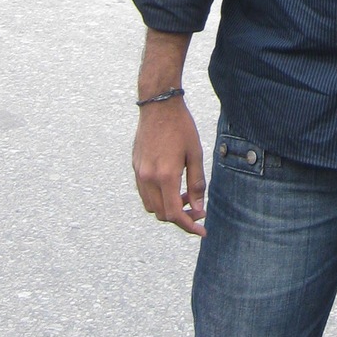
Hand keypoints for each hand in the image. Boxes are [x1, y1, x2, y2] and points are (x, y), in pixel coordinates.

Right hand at [132, 99, 206, 234]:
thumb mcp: (196, 154)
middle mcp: (148, 178)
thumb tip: (199, 209)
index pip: (175, 213)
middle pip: (161, 214)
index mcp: (165, 176)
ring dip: (167, 208)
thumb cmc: (181, 127)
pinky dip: (158, 197)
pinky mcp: (135, 167)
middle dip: (180, 218)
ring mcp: (139, 173)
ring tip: (185, 195)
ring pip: (151, 206)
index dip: (189, 226)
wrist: (158, 105)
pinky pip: (144, 193)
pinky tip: (171, 185)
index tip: (202, 231)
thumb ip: (197, 184)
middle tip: (197, 209)